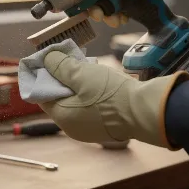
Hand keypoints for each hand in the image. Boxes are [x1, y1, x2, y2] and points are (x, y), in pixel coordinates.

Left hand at [39, 51, 188, 147]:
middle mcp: (72, 127)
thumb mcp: (81, 74)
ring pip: (75, 102)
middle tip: (69, 60)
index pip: (42, 95)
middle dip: (61, 78)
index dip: (43, 76)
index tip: (49, 60)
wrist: (146, 111)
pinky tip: (97, 80)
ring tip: (85, 67)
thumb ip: (60, 66)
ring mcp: (89, 129)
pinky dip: (88, 94)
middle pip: (58, 98)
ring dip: (76, 85)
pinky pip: (88, 107)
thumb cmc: (111, 94)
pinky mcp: (103, 126)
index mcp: (63, 118)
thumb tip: (46, 59)